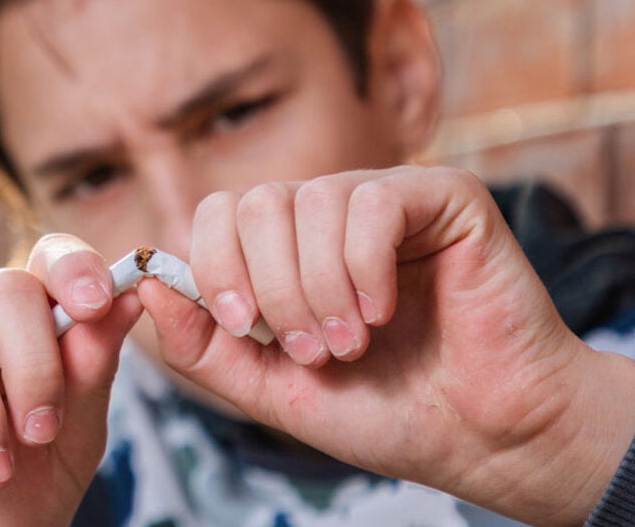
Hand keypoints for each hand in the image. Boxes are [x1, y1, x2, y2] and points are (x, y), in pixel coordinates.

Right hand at [0, 234, 142, 526]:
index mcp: (27, 331)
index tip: (96, 304)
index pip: (49, 262)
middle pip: (6, 289)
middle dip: (34, 364)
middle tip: (39, 432)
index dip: (74, 267)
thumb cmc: (6, 505)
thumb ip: (92, 373)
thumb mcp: (69, 445)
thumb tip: (133, 294)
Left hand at [141, 166, 634, 525]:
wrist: (486, 438)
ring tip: (353, 344)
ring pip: (310, 202)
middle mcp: (331, 216)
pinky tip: (385, 310)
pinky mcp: (445, 197)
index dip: (216, 267)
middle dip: (271, 289)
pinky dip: (365, 266)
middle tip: (313, 352)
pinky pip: (373, 201)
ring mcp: (388, 200)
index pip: (219, 214)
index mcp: (287, 251)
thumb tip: (148, 284)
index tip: (245, 328)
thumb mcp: (272, 389)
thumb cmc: (388, 412)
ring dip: (321, 288)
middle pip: (254, 203)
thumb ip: (204, 344)